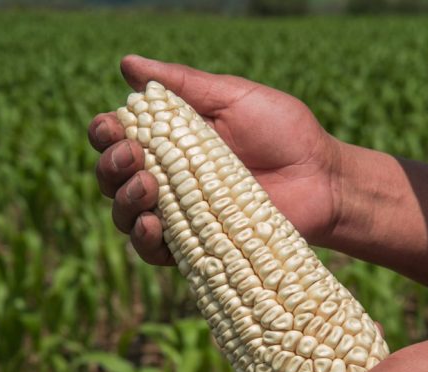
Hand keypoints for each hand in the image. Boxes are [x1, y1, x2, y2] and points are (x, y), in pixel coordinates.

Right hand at [87, 55, 340, 264]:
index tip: (113, 126)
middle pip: (113, 178)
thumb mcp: (234, 97)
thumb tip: (127, 64)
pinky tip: (154, 225)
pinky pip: (154, 251)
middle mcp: (167, 178)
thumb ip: (183, 84)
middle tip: (134, 156)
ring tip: (148, 187)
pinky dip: (145, 240)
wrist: (321, 179)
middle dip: (110, 166)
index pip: (118, 138)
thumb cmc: (284, 134)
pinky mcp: (196, 247)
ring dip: (124, 201)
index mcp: (170, 140)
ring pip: (125, 215)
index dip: (105, 133)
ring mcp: (179, 214)